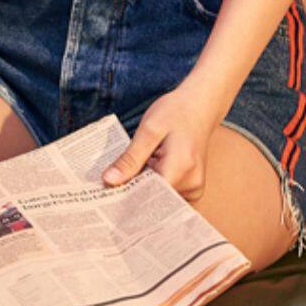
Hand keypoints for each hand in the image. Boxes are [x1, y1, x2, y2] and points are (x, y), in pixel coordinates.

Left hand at [102, 78, 224, 201]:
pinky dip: (152, 185)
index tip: (105, 193)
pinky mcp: (192, 188)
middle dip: (131, 193)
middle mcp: (192, 184)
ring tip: (126, 175)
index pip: (148, 196)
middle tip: (109, 184)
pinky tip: (141, 174)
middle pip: (153, 200)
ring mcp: (194, 188)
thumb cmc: (176, 113)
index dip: (125, 196)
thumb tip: (109, 181)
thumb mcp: (148, 130)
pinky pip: (167, 193)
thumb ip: (130, 158)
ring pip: (159, 198)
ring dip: (142, 188)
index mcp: (181, 168)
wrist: (200, 106)